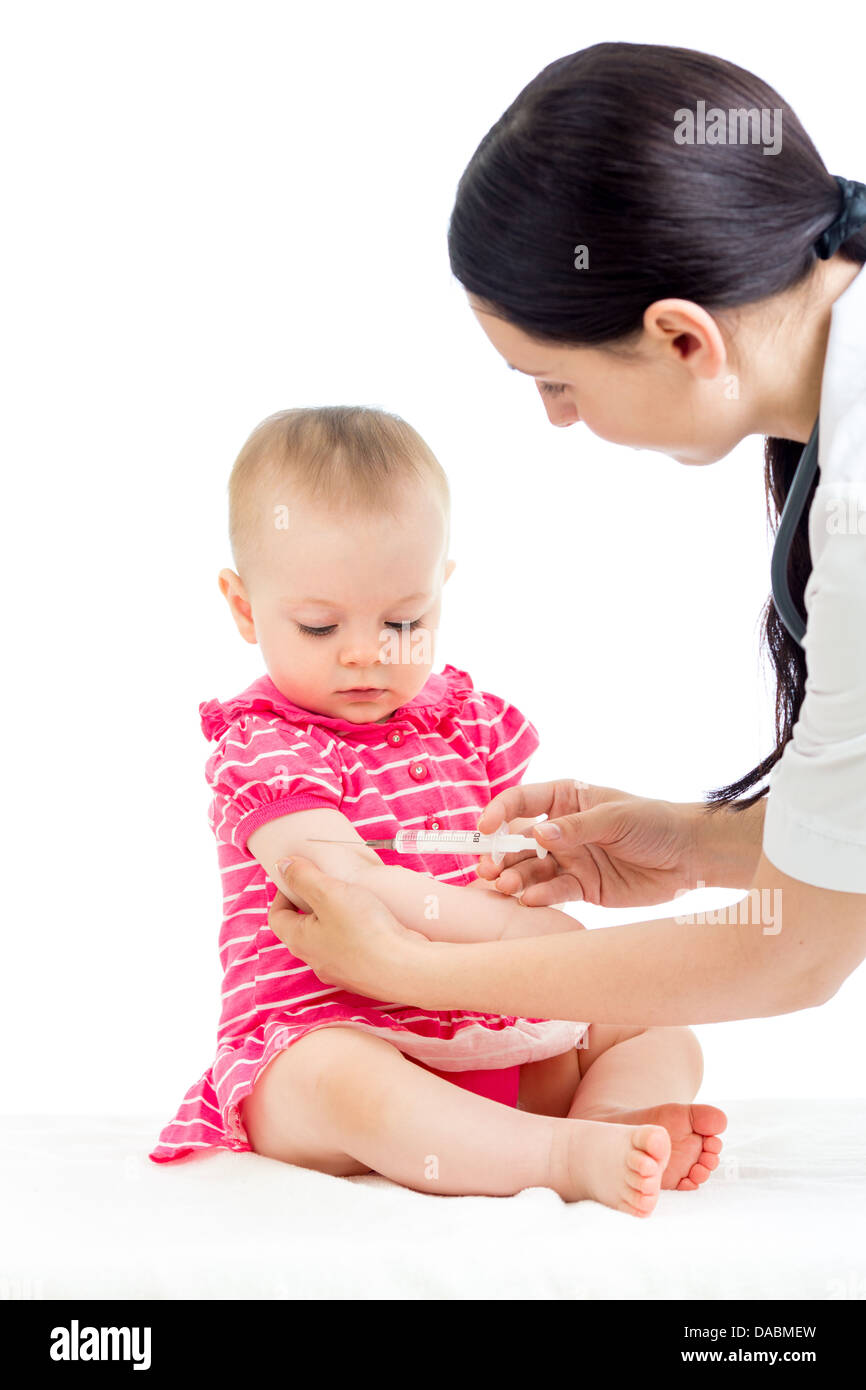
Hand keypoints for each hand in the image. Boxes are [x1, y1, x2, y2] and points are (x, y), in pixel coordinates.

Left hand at [268, 856, 429, 996]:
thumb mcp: (329, 893)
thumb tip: (283, 865)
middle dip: (314, 902)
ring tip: (356, 898)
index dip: (283, 893)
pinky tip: (375, 920)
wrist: (407, 968)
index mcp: (300, 941)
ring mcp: (341, 970)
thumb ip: (304, 877)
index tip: (299, 875)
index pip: (277, 916)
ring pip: (330, 938)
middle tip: (330, 883)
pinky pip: (353, 948)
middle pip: (304, 927)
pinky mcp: (365, 973)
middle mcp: (316, 960)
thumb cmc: (366, 931)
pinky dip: (358, 931)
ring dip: (338, 917)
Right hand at [475, 779, 697, 908]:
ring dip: (515, 877)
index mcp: (566, 800)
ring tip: (505, 886)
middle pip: (519, 841)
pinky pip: (554, 892)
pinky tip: (530, 899)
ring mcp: (570, 859)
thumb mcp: (616, 817)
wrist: (689, 857)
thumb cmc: (655, 823)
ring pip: (531, 870)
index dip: (499, 813)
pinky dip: (540, 896)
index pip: (522, 802)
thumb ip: (576, 827)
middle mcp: (561, 830)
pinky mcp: (582, 887)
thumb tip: (537, 835)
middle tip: (487, 868)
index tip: (484, 828)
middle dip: (499, 853)